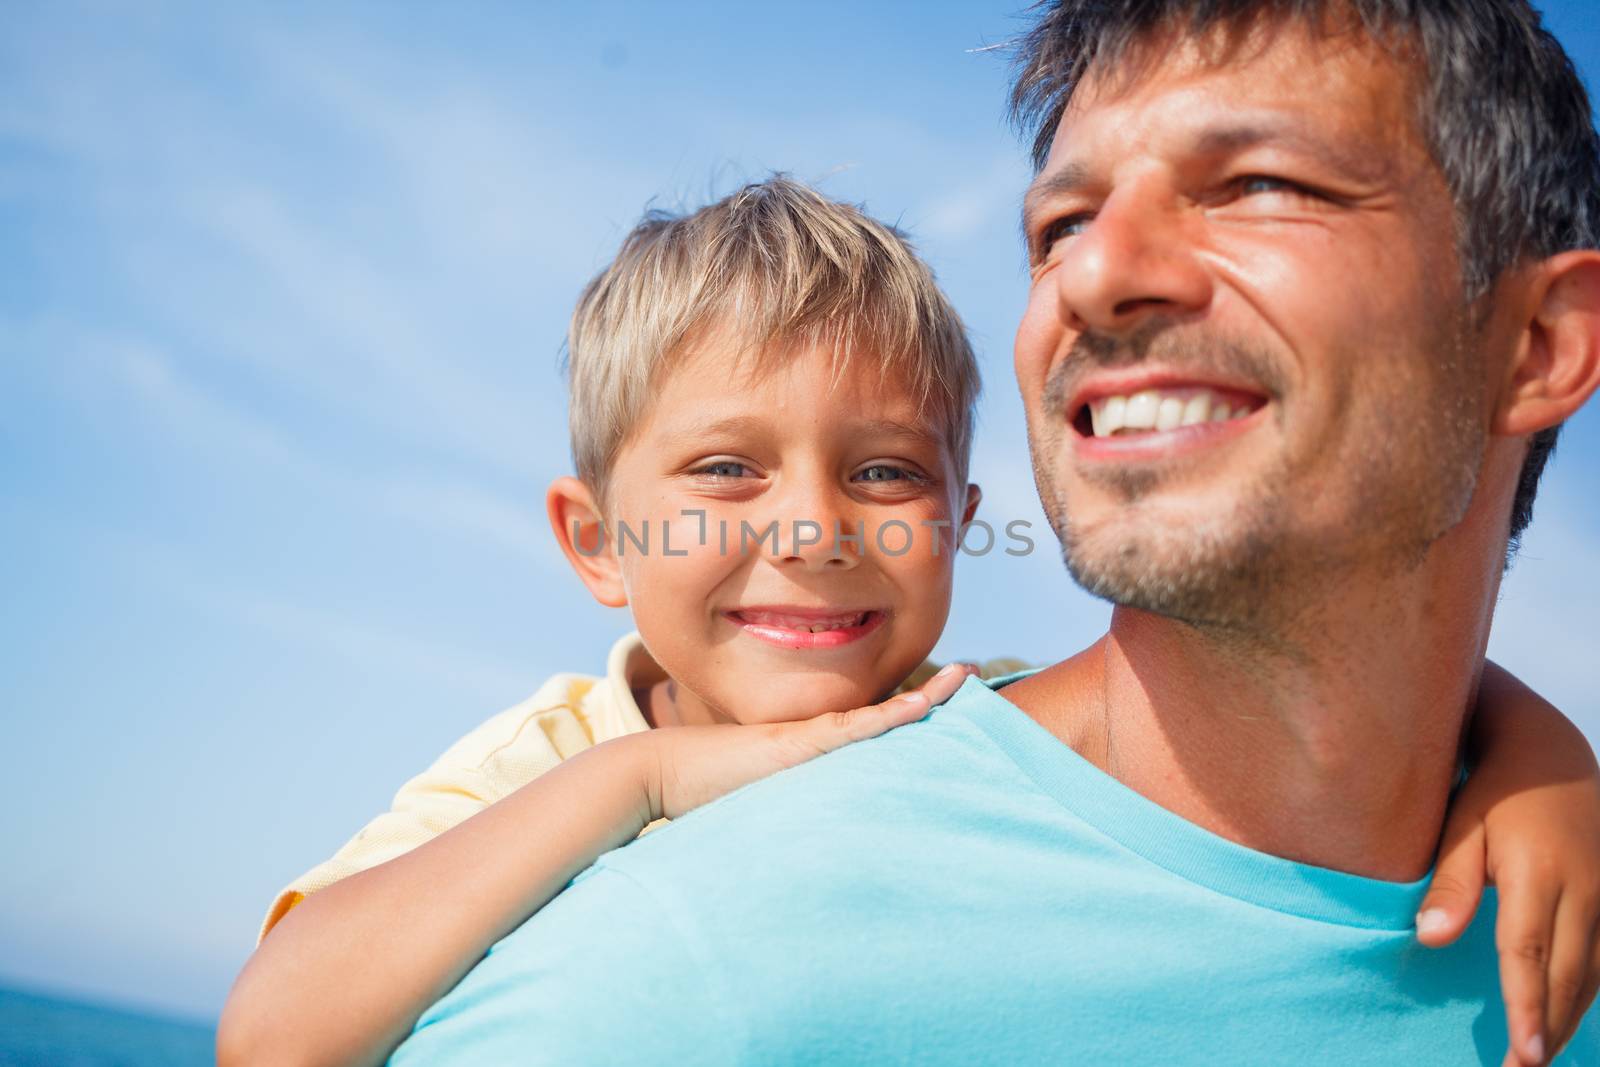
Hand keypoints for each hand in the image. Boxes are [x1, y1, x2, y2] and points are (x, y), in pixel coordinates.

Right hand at [641, 662, 977, 820]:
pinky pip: (854, 729)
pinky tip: (922, 705)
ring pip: (879, 714)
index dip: (908, 712)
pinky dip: (890, 716)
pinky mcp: (796, 745)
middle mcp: (815, 736)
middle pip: (886, 714)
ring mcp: (808, 737)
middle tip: (974, 676)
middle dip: (930, 696)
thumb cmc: (700, 792)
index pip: (870, 728)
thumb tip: (804, 833)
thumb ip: (784, 806)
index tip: (943, 701)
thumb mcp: (755, 800)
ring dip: (925, 696)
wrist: (661, 773)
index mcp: (810, 748)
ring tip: (966, 678)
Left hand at [1415, 684, 1599, 1065]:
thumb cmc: (1493, 791)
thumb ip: (1449, 884)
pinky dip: (1587, 992)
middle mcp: (1585, 889)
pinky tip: (1566, 1017)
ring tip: (1541, 1057)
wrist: (1549, 754)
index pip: (1529, 954)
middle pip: (1569, 976)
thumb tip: (1431, 939)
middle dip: (1549, 1029)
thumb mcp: (1461, 826)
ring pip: (1594, 973)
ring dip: (1570, 1017)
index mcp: (1539, 874)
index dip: (1527, 1008)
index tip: (1523, 1054)